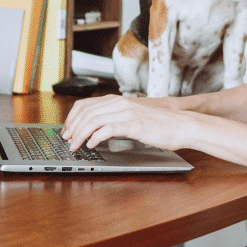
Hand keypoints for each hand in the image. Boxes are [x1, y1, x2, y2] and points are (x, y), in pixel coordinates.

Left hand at [61, 94, 194, 151]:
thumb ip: (115, 119)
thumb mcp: (132, 117)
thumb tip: (96, 129)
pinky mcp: (133, 124)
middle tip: (67, 141)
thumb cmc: (158, 124)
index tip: (66, 130)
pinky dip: (95, 138)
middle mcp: (119, 103)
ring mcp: (126, 113)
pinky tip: (92, 145)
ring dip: (80, 134)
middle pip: (85, 112)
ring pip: (93, 120)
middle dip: (72, 128)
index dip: (71, 118)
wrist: (180, 125)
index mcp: (117, 101)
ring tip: (75, 146)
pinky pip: (107, 129)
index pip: (84, 105)